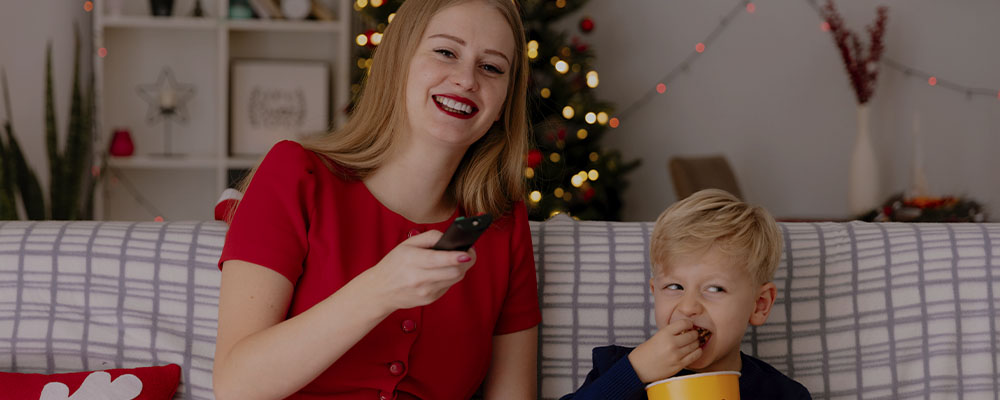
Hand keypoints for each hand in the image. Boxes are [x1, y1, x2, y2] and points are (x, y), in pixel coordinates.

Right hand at [361, 230, 475, 312]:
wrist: (381, 290)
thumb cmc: (395, 264)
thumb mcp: (407, 244)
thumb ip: (430, 237)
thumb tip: (449, 238)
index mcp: (411, 260)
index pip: (438, 259)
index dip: (455, 257)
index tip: (467, 253)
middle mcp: (418, 278)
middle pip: (453, 272)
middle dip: (465, 261)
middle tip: (467, 253)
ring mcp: (425, 291)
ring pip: (454, 279)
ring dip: (460, 269)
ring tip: (457, 260)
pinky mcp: (429, 300)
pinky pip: (448, 286)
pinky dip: (450, 277)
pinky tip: (443, 272)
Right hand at [627, 319, 702, 382]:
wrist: (638, 368)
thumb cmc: (645, 352)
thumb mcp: (656, 337)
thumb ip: (670, 333)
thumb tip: (686, 330)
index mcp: (664, 333)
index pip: (684, 323)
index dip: (689, 324)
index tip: (689, 325)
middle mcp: (671, 343)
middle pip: (692, 335)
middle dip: (694, 334)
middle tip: (693, 334)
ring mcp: (676, 355)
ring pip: (695, 345)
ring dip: (696, 343)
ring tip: (693, 343)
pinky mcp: (679, 365)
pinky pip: (695, 356)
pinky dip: (697, 352)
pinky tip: (695, 351)